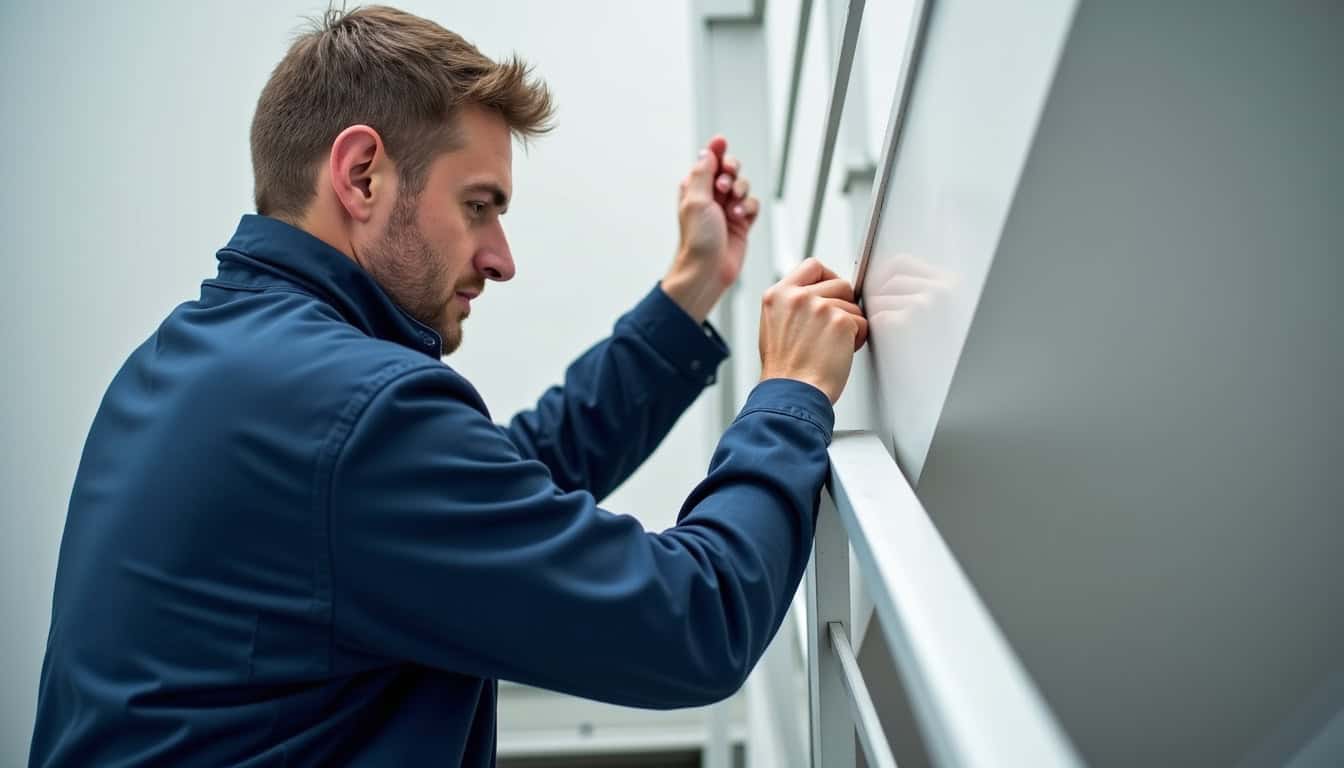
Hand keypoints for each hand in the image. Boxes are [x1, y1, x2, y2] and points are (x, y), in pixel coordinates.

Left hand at [661, 135, 760, 322]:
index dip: (716, 151)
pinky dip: (749, 208)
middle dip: (731, 173)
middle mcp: (711, 197)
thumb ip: (703, 173)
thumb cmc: (697, 240)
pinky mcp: (741, 223)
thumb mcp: (696, 200)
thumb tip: (707, 152)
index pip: (708, 162)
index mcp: (694, 189)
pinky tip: (740, 218)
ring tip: (732, 209)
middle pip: (729, 170)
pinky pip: (752, 205)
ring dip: (741, 192)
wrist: (707, 271)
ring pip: (743, 186)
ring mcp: (727, 210)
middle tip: (725, 185)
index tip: (721, 142)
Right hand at [758, 258, 867, 403]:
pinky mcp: (839, 321)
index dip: (827, 279)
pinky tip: (839, 353)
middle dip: (842, 305)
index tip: (831, 294)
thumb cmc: (784, 370)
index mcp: (777, 295)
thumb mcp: (774, 327)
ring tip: (831, 346)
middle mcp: (797, 297)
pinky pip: (862, 323)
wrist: (791, 394)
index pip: (812, 267)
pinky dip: (857, 340)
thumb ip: (792, 305)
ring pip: (852, 304)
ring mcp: (819, 307)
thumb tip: (817, 297)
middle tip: (831, 330)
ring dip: (849, 325)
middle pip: (839, 283)